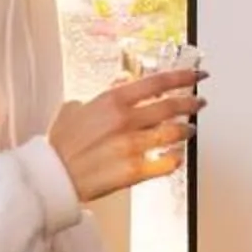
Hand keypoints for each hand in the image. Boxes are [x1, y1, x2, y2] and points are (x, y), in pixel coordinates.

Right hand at [49, 68, 204, 202]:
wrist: (51, 175)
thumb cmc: (61, 145)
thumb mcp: (76, 108)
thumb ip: (103, 95)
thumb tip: (122, 81)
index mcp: (112, 101)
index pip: (157, 82)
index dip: (182, 77)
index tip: (197, 75)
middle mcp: (125, 121)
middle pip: (171, 106)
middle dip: (191, 103)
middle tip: (199, 103)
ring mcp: (132, 146)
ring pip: (174, 132)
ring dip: (186, 130)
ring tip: (189, 130)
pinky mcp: (134, 171)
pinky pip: (167, 163)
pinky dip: (175, 159)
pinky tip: (176, 157)